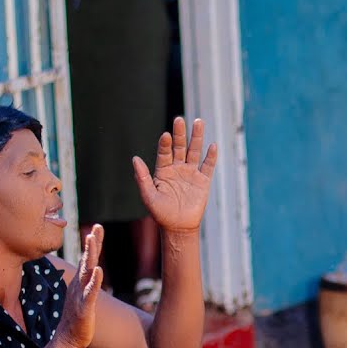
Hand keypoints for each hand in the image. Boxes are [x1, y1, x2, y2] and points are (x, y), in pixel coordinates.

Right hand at [57, 225, 103, 347]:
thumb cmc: (76, 317)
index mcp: (80, 282)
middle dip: (92, 244)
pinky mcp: (84, 307)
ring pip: (86, 272)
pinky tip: (98, 270)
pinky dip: (94, 281)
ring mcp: (80, 295)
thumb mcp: (82, 294)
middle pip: (86, 260)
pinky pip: (90, 292)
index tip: (97, 227)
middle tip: (96, 227)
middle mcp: (79, 285)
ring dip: (90, 255)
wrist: (67, 339)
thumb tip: (89, 268)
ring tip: (93, 240)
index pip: (87, 259)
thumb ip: (85, 281)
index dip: (92, 244)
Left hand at [134, 117, 217, 233]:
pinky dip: (210, 157)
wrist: (178, 227)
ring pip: (194, 151)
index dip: (165, 144)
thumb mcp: (148, 195)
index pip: (164, 152)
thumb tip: (134, 158)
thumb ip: (142, 177)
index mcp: (163, 170)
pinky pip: (207, 166)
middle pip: (179, 147)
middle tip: (179, 120)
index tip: (166, 135)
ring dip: (196, 137)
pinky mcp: (203, 181)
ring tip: (199, 122)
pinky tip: (212, 146)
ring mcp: (191, 173)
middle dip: (180, 134)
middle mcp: (177, 168)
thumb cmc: (161, 213)